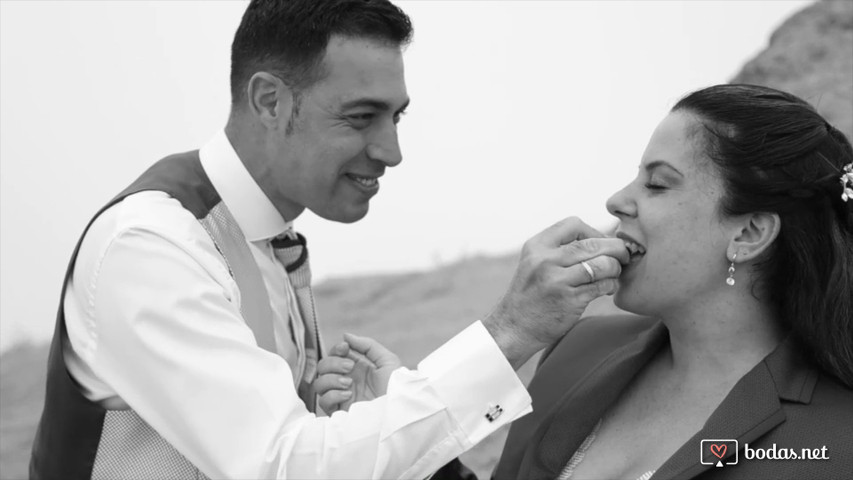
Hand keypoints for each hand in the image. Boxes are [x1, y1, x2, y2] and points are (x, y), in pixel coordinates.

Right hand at [314, 333, 400, 412]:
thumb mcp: (387, 361)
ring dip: (331, 379)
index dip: (336, 349)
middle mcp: (345, 380)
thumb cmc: (396, 387)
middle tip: (349, 367)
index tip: (345, 348)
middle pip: (323, 367)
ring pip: (319, 383)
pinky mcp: (339, 412)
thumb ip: (367, 345)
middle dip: (333, 363)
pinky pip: (323, 401)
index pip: (335, 355)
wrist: (399, 411)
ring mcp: (341, 396)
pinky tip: (348, 395)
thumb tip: (345, 336)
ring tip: (349, 383)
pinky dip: (333, 395)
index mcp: (356, 368)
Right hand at [483, 217, 628, 368]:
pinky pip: (603, 285)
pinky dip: (611, 285)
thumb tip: (601, 239)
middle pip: (593, 244)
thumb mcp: (534, 263)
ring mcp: (557, 280)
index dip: (593, 231)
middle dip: (615, 248)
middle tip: (622, 256)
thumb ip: (559, 249)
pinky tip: (606, 289)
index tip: (600, 243)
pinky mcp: (570, 299)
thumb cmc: (530, 295)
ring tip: (613, 274)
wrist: (514, 327)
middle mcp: (545, 260)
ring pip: (603, 264)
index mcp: (537, 246)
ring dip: (616, 268)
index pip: (573, 224)